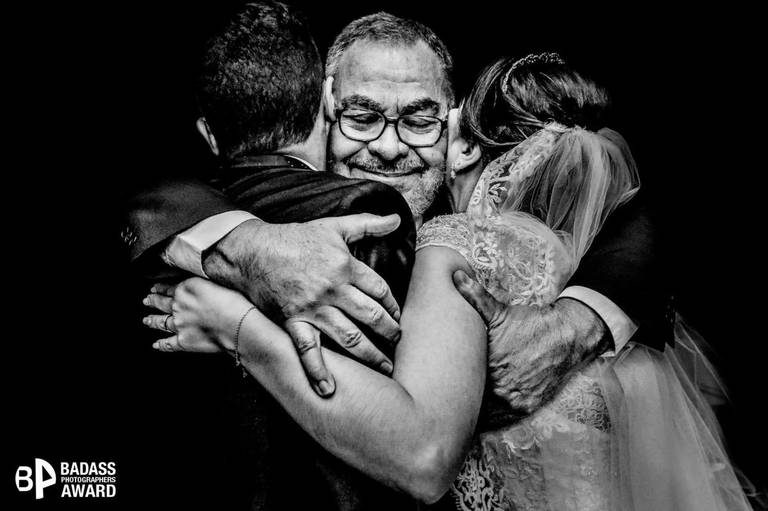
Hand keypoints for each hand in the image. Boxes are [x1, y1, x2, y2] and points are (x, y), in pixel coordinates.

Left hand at [142, 278, 252, 353]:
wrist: (237, 324)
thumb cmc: (233, 303)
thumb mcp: (216, 283)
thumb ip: (201, 285)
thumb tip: (196, 287)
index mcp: (186, 288)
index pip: (169, 287)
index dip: (161, 288)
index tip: (155, 288)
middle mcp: (178, 305)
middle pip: (161, 303)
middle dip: (153, 301)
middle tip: (147, 300)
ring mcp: (178, 324)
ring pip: (160, 322)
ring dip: (152, 321)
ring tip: (146, 320)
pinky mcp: (183, 341)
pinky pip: (168, 344)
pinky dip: (161, 345)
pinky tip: (156, 345)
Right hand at [202, 214, 402, 395]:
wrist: (253, 251)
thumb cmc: (295, 238)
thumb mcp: (334, 226)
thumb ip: (367, 224)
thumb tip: (396, 219)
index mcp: (345, 266)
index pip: (380, 290)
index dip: (393, 305)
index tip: (398, 315)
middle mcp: (333, 290)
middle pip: (371, 315)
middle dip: (389, 331)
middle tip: (398, 342)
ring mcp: (313, 308)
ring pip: (349, 336)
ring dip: (370, 355)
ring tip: (385, 367)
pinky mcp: (293, 321)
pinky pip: (308, 349)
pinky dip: (317, 371)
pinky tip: (329, 389)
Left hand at [452, 270, 606, 414]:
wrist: (567, 335)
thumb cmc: (530, 323)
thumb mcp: (499, 311)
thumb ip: (474, 296)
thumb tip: (456, 276)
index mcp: (488, 366)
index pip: (457, 386)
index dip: (446, 387)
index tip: (435, 388)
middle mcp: (501, 387)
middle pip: (470, 403)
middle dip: (457, 403)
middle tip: (440, 404)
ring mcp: (515, 400)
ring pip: (485, 416)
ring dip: (474, 414)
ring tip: (458, 414)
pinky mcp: (527, 407)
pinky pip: (503, 420)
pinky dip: (492, 419)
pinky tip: (480, 417)